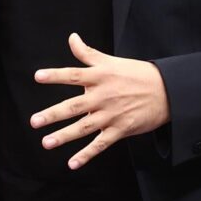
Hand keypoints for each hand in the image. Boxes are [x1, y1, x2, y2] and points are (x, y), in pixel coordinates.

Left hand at [31, 33, 169, 169]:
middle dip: (53, 114)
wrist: (166, 91)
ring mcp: (111, 114)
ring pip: (83, 127)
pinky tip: (72, 163)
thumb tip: (71, 37)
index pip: (73, 75)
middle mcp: (103, 96)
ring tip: (46, 142)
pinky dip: (86, 155)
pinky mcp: (120, 129)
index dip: (55, 75)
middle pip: (74, 106)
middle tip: (34, 121)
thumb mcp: (111, 61)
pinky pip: (100, 144)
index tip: (37, 76)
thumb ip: (87, 52)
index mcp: (100, 77)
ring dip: (64, 136)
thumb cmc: (136, 74)